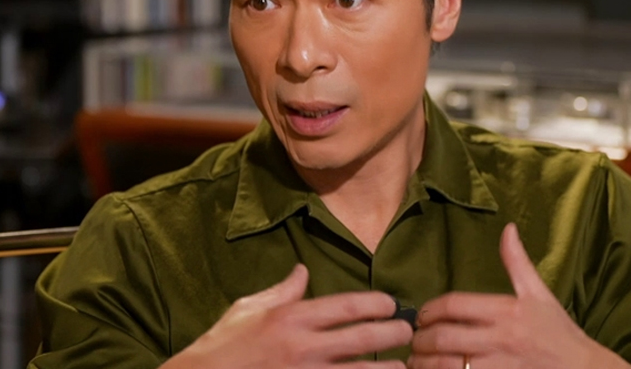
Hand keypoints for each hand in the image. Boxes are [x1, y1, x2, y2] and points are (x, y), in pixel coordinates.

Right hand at [163, 264, 412, 368]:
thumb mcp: (249, 309)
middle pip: (362, 338)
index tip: (390, 304)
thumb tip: (302, 270)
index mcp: (292, 318)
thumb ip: (283, 291)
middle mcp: (304, 347)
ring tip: (403, 367)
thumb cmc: (223, 345)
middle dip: (392, 334)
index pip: (347, 305)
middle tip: (407, 332)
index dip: (376, 303)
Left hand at [408, 223, 630, 368]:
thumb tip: (507, 229)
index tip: (422, 316)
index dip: (431, 310)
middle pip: (444, 338)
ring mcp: (499, 368)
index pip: (454, 305)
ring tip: (415, 362)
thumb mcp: (540, 294)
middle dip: (421, 340)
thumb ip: (517, 262)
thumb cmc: (560, 333)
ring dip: (424, 364)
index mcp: (506, 312)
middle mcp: (500, 340)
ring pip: (448, 367)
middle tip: (412, 341)